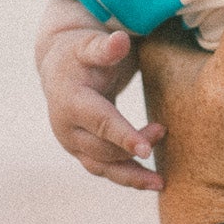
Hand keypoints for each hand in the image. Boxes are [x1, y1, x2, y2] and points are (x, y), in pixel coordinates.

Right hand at [35, 0, 165, 190]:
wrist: (59, 67)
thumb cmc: (80, 53)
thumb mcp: (90, 45)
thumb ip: (105, 47)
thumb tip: (119, 40)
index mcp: (70, 101)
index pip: (101, 123)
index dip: (124, 136)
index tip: (147, 150)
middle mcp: (66, 128)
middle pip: (103, 148)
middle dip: (133, 147)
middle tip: (164, 130)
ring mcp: (72, 143)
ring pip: (102, 167)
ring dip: (131, 177)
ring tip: (160, 182)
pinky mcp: (81, 151)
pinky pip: (105, 170)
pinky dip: (126, 177)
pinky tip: (149, 181)